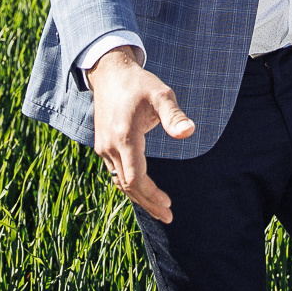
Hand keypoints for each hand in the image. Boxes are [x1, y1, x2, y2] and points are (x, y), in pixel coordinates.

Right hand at [86, 47, 194, 223]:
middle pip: (127, 186)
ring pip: (120, 182)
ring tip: (160, 210)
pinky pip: (116, 173)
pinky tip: (143, 192)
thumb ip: (174, 115)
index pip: (135, 178)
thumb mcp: (161, 94)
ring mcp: (103, 148)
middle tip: (168, 217)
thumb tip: (189, 132)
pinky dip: (129, 186)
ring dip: (139, 197)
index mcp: (124, 137)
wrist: (110, 73)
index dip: (152, 195)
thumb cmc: (139, 84)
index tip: (169, 205)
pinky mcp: (103, 146)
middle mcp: (109, 146)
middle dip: (148, 203)